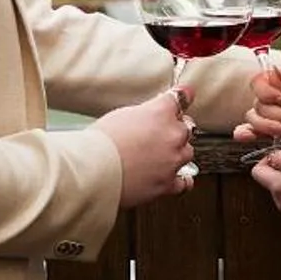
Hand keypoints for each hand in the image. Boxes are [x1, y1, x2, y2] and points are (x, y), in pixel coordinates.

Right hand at [93, 87, 195, 209]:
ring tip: (160, 156)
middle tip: (160, 133)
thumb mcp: (121, 115)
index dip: (182, 97)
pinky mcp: (168, 183)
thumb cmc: (99, 142)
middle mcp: (172, 135)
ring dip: (176, 153)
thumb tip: (150, 117)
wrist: (93, 170)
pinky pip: (184, 181)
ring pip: (187, 153)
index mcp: (161, 112)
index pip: (182, 97)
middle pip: (186, 127)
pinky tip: (173, 176)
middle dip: (175, 129)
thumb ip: (144, 114)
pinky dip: (180, 179)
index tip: (185, 96)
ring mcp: (172, 160)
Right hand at [235, 66, 280, 147]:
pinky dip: (247, 135)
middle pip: (257, 103)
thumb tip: (275, 86)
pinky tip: (247, 138)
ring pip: (253, 119)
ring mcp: (273, 114)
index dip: (267, 92)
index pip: (259, 81)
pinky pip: (253, 132)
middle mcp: (274, 96)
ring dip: (267, 126)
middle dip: (275, 114)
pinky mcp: (275, 131)